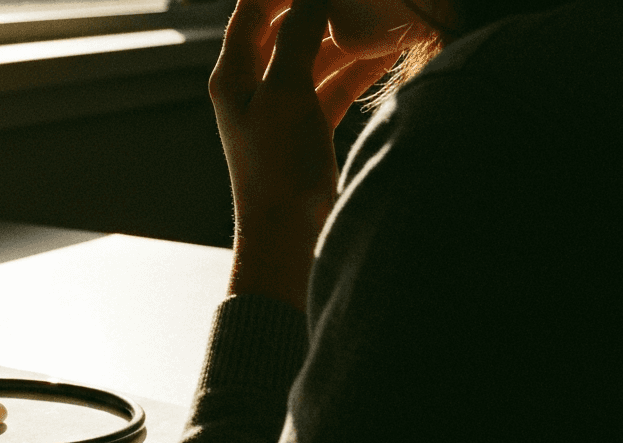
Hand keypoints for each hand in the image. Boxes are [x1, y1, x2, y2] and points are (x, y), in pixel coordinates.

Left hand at [211, 0, 399, 311]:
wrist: (289, 239)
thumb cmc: (278, 167)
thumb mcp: (287, 92)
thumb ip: (298, 36)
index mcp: (233, 75)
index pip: (253, 9)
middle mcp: (253, 87)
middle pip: (287, 29)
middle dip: (323, 8)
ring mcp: (283, 108)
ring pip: (316, 56)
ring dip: (348, 38)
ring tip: (381, 18)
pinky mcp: (309, 129)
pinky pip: (335, 85)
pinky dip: (359, 69)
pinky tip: (389, 52)